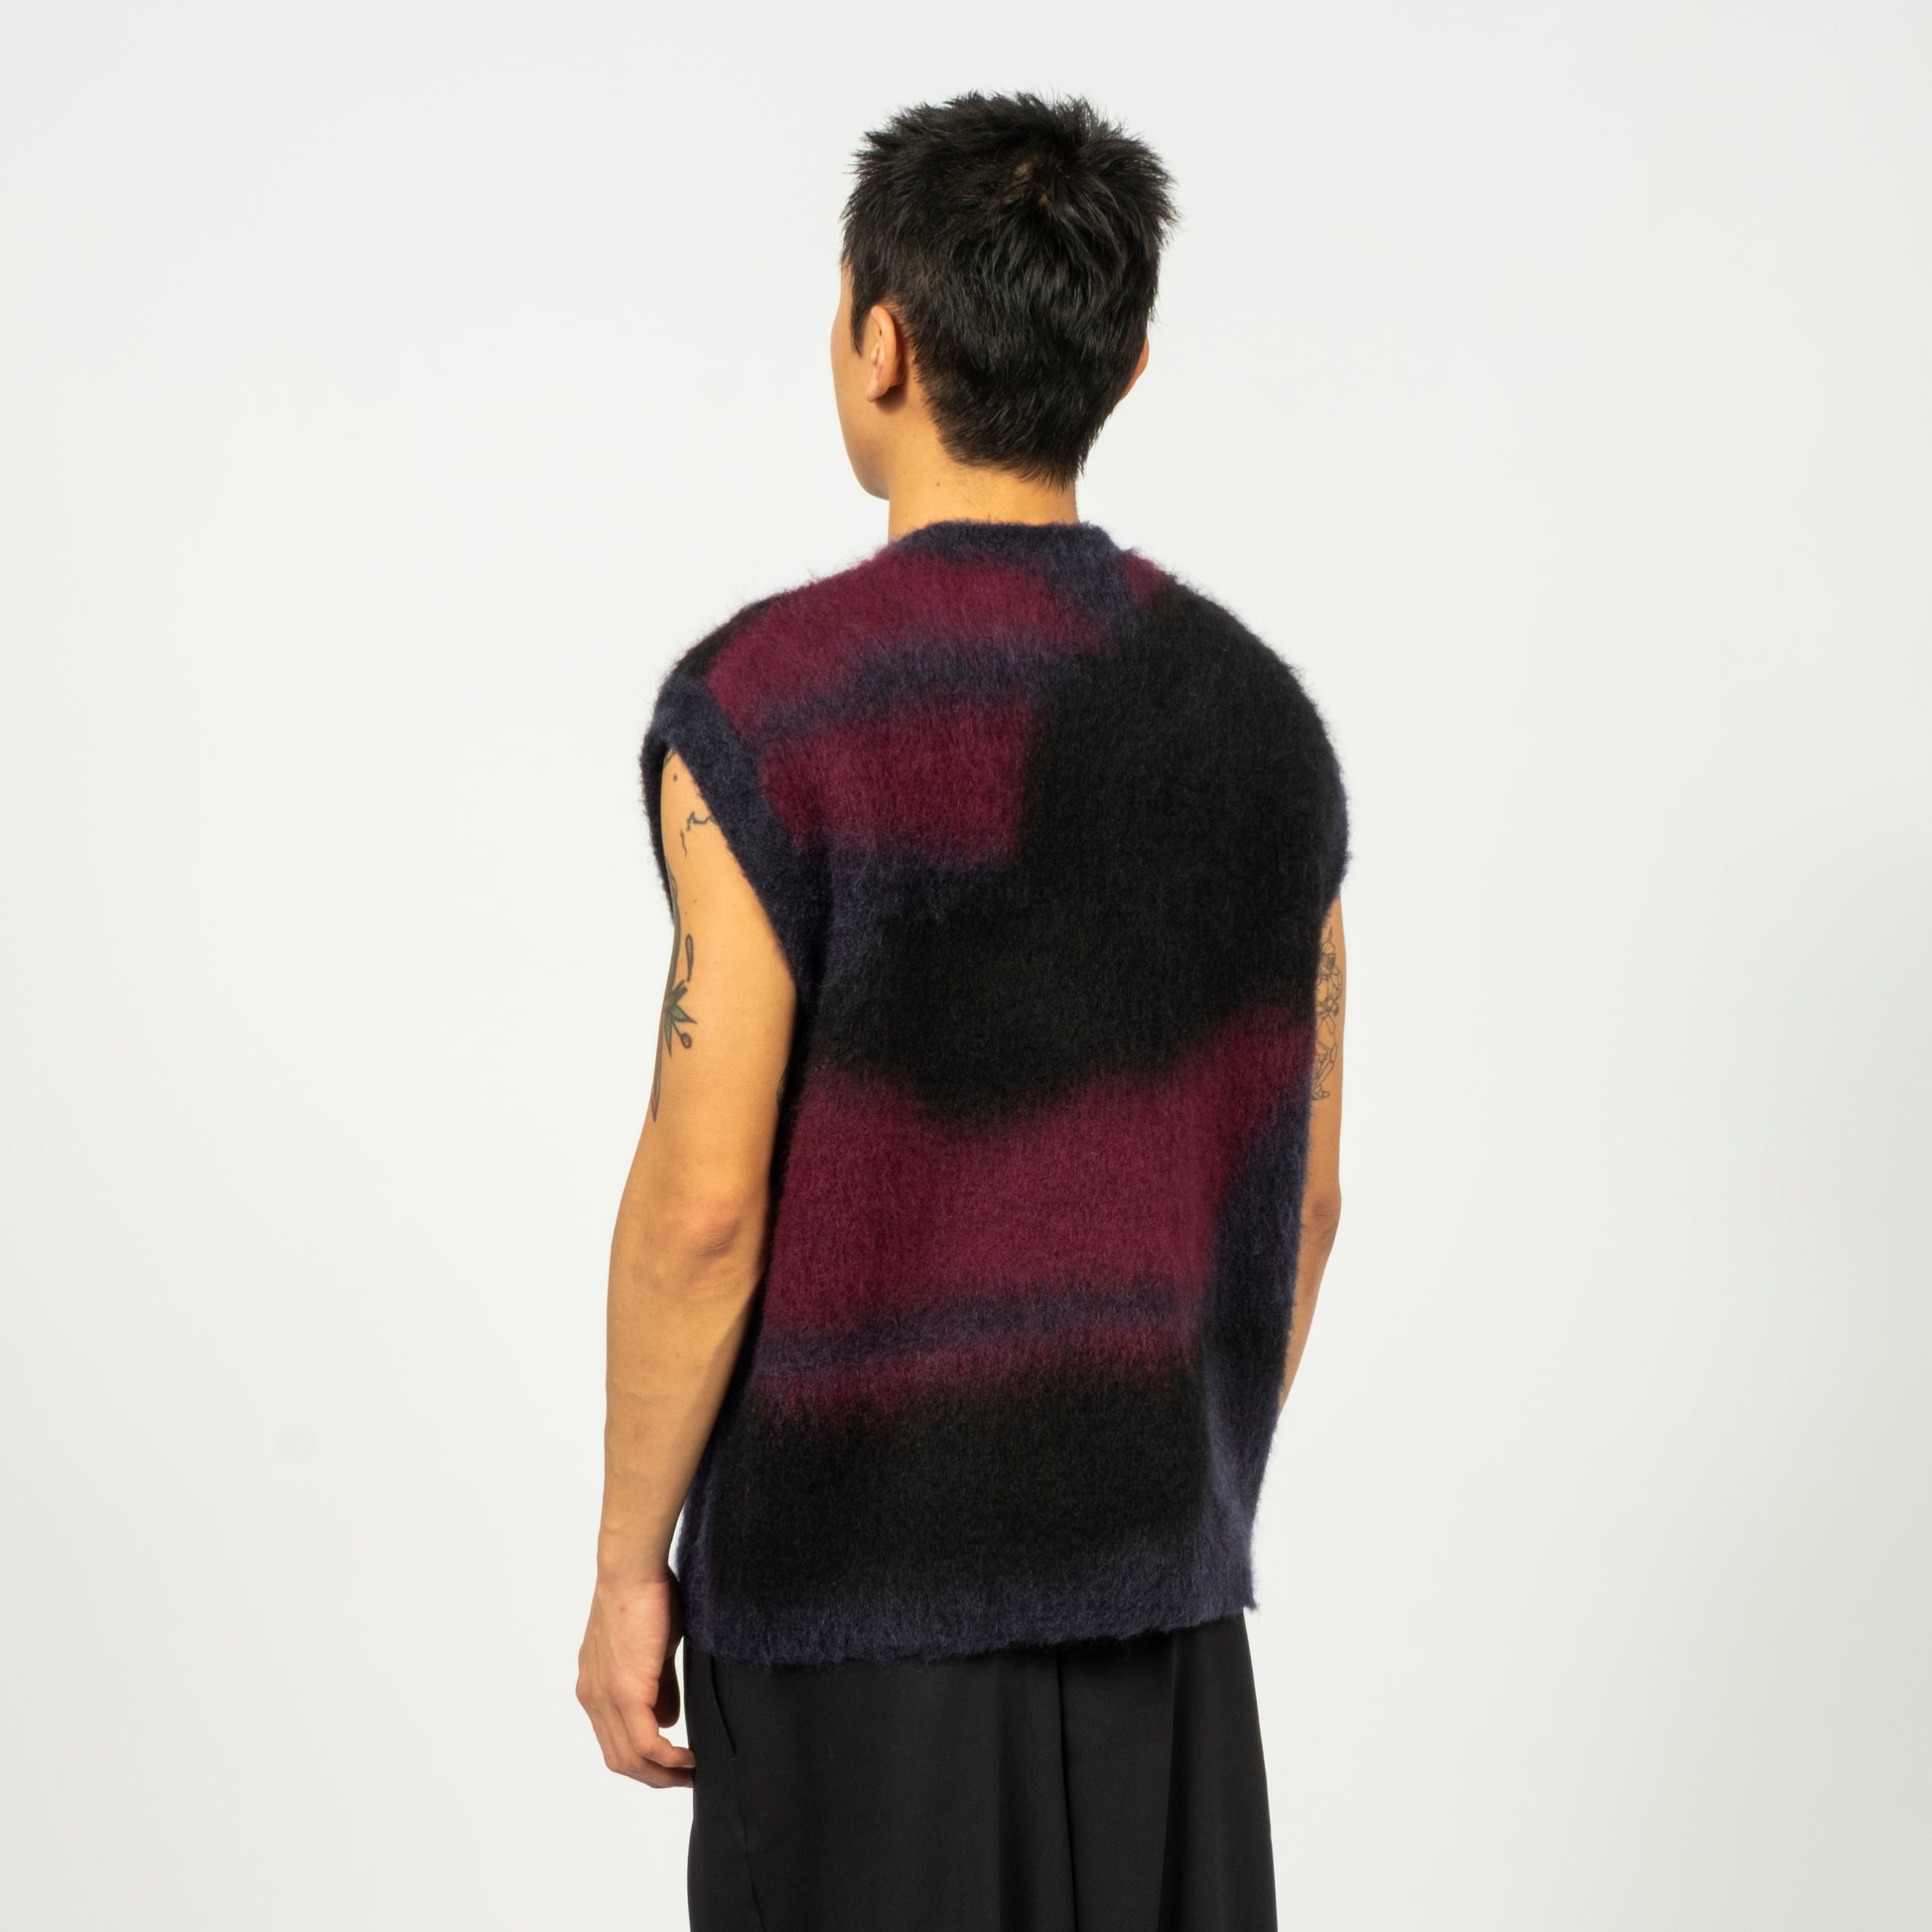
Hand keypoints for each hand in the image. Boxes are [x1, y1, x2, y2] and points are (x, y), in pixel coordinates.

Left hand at [576, 1570, 696, 1787]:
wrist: (632, 1569)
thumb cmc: (646, 1595)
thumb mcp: (652, 1649)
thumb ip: (657, 1686)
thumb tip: (666, 1719)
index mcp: (595, 1686)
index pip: (613, 1738)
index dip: (642, 1758)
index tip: (670, 1764)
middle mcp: (592, 1697)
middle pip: (618, 1758)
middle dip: (652, 1776)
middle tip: (683, 1780)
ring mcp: (604, 1698)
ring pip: (629, 1758)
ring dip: (661, 1774)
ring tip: (689, 1775)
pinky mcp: (624, 1693)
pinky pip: (646, 1743)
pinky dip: (668, 1759)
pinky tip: (688, 1759)